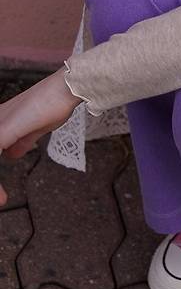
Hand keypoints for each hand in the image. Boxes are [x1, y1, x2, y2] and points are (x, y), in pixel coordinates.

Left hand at [0, 69, 82, 205]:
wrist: (65, 89)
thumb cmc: (55, 103)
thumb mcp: (37, 128)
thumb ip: (22, 141)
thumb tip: (11, 155)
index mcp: (0, 121)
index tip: (2, 193)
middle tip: (2, 199)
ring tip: (2, 199)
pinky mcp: (2, 131)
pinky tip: (2, 194)